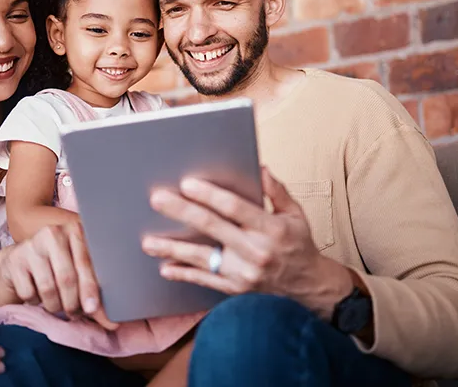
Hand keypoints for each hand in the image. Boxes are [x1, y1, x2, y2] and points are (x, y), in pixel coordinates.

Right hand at [0, 223, 117, 329]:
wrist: (18, 261)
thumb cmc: (56, 267)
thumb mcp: (77, 273)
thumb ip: (94, 294)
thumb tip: (112, 323)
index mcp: (76, 231)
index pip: (86, 263)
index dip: (91, 288)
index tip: (92, 309)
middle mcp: (54, 233)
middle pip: (67, 278)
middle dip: (73, 303)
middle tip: (75, 314)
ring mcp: (31, 244)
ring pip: (48, 288)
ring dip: (54, 305)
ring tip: (57, 305)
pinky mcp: (14, 259)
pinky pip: (29, 293)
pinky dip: (35, 301)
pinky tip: (36, 294)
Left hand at [141, 167, 352, 319]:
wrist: (309, 288)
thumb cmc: (299, 245)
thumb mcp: (295, 214)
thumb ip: (276, 191)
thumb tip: (258, 167)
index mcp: (271, 228)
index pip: (235, 208)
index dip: (209, 195)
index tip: (187, 184)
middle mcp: (256, 250)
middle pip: (212, 227)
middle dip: (182, 211)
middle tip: (158, 200)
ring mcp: (244, 273)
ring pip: (202, 257)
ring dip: (173, 248)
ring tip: (148, 241)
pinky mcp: (236, 289)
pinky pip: (205, 280)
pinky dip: (184, 274)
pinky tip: (165, 268)